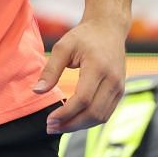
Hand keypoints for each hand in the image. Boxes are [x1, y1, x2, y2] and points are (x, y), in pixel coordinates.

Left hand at [35, 17, 127, 135]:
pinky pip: (105, 113)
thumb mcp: (63, 46)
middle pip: (93, 113)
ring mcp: (119, 87)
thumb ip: (50, 70)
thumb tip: (37, 91)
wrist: (109, 28)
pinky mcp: (120, 91)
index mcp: (98, 67)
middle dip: (71, 124)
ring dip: (80, 126)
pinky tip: (73, 120)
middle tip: (51, 128)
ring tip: (60, 126)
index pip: (83, 99)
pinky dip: (89, 120)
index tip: (49, 120)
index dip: (66, 113)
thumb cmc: (84, 36)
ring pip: (101, 117)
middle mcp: (113, 79)